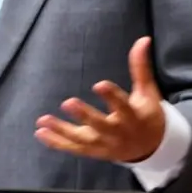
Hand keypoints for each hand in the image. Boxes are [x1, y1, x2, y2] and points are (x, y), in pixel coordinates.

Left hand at [35, 36, 165, 162]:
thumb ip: (140, 67)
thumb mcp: (147, 92)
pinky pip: (73, 149)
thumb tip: (143, 39)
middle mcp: (118, 134)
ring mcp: (104, 145)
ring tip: (43, 119)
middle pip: (100, 126)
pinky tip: (40, 132)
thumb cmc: (146, 115)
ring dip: (62, 130)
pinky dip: (56, 142)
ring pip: (82, 140)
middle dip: (84, 116)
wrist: (150, 148)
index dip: (112, 96)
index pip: (123, 106)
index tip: (99, 84)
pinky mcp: (93, 152)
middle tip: (68, 102)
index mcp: (133, 117)